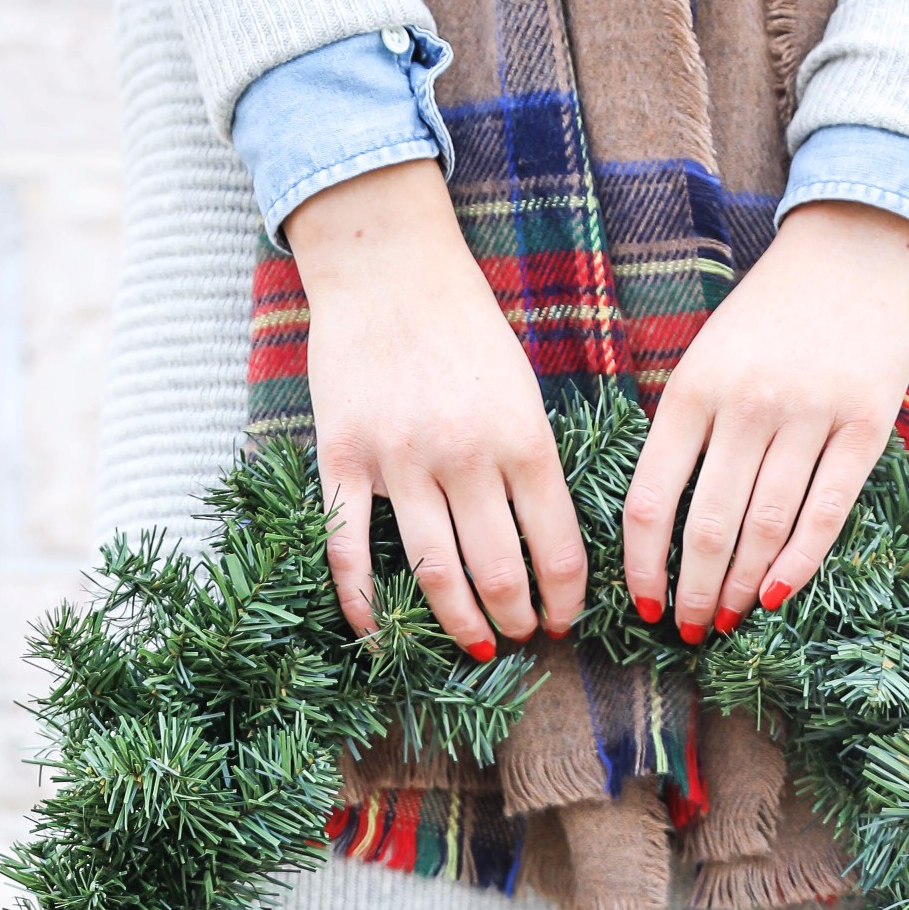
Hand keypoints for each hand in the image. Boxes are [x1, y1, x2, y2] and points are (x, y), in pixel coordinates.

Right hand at [287, 156, 587, 656]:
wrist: (387, 264)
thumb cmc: (465, 328)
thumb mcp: (523, 388)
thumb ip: (534, 463)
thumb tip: (548, 545)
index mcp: (523, 439)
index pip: (557, 549)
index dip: (565, 600)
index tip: (562, 623)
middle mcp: (466, 457)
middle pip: (499, 574)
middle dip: (515, 620)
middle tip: (518, 636)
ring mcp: (400, 460)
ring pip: (435, 573)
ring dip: (459, 624)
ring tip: (474, 645)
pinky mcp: (343, 456)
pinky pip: (349, 547)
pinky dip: (363, 601)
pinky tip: (378, 634)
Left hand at [619, 200, 908, 641]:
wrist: (856, 250)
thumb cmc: (769, 317)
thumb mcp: (708, 357)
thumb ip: (684, 430)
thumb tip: (658, 528)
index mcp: (694, 389)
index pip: (652, 497)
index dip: (642, 563)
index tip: (641, 605)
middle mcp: (748, 404)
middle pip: (707, 524)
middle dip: (691, 589)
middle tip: (687, 630)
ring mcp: (809, 415)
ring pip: (764, 526)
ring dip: (739, 586)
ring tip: (725, 620)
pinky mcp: (865, 426)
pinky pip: (826, 512)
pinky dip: (798, 563)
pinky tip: (775, 596)